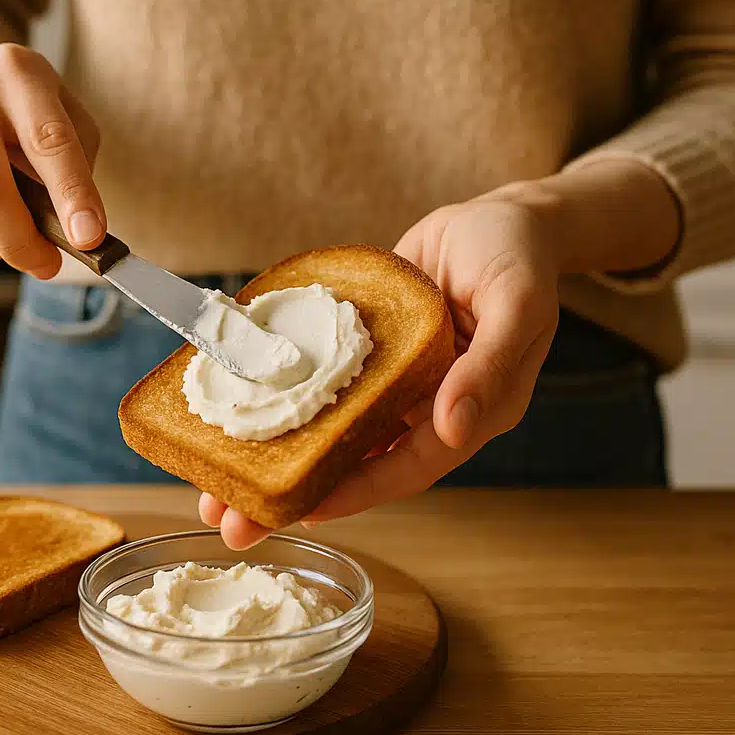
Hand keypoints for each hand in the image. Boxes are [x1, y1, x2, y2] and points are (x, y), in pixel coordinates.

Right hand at [0, 41, 104, 277]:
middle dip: (22, 240)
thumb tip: (76, 236)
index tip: (88, 239)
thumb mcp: (70, 123)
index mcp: (19, 72)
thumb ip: (78, 173)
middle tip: (46, 264)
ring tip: (16, 240)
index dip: (71, 195)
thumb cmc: (29, 116)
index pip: (49, 141)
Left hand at [200, 186, 562, 548]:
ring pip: (332, 426)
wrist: (500, 215)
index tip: (302, 512)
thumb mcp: (517, 303)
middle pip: (358, 459)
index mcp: (469, 410)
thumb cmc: (519, 254)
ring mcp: (394, 380)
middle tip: (231, 519)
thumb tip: (454, 428)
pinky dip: (288, 394)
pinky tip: (241, 404)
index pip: (408, 466)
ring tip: (215, 480)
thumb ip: (490, 366)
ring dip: (279, 448)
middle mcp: (426, 405)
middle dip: (295, 489)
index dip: (356, 491)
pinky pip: (326, 379)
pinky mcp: (370, 350)